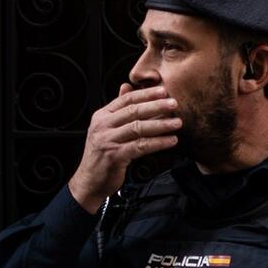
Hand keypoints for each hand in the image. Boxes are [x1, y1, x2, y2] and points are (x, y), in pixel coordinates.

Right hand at [67, 83, 180, 212]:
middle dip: (156, 106)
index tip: (163, 90)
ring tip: (178, 123)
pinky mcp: (115, 156)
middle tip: (174, 103)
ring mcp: (107, 140)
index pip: (126, 99)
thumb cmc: (102, 154)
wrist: (90, 181)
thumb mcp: (107, 128)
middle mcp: (102, 126)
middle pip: (133, 111)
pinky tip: (171, 141)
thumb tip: (126, 86)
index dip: (145, 94)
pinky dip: (158, 143)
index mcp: (101, 116)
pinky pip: (141, 146)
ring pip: (138, 128)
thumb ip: (118, 109)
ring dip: (161, 124)